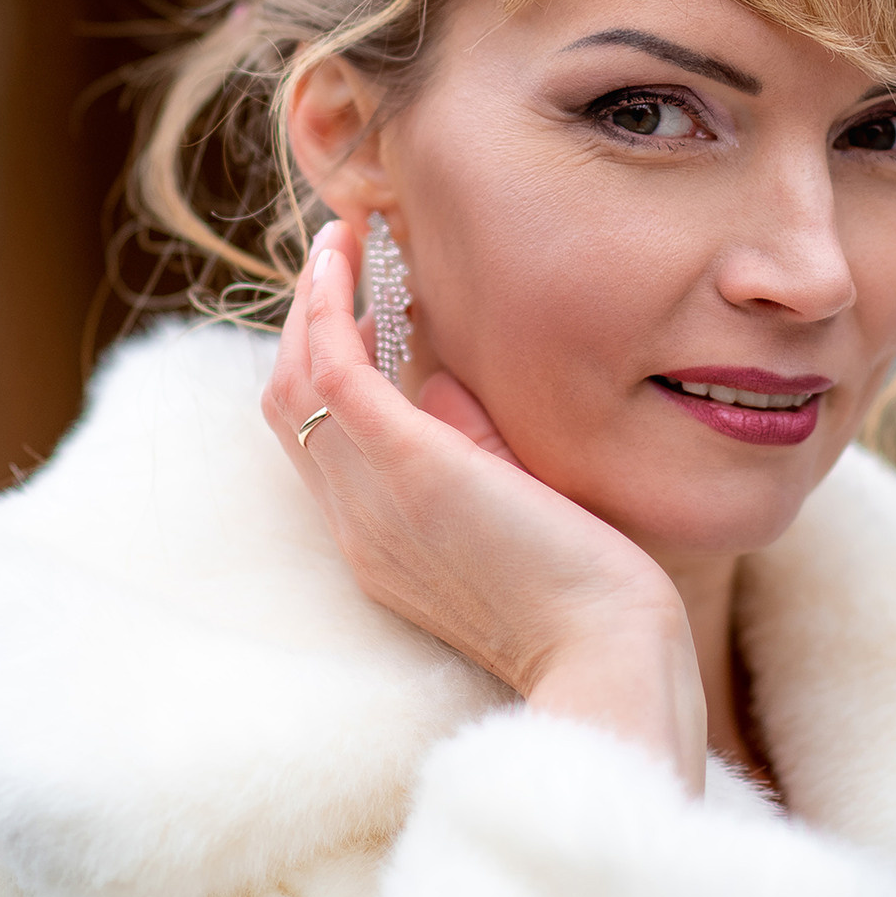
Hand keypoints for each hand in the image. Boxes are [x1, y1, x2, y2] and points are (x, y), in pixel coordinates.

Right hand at [262, 220, 706, 792]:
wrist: (607, 655)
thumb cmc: (586, 598)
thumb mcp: (513, 513)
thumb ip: (471, 452)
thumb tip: (444, 386)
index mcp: (380, 544)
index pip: (319, 445)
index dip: (320, 369)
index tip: (351, 307)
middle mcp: (357, 524)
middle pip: (288, 407)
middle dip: (303, 324)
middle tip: (338, 258)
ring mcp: (371, 498)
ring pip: (296, 381)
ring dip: (309, 303)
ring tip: (340, 241)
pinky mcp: (408, 467)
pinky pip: (334, 370)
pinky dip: (328, 308)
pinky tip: (348, 258)